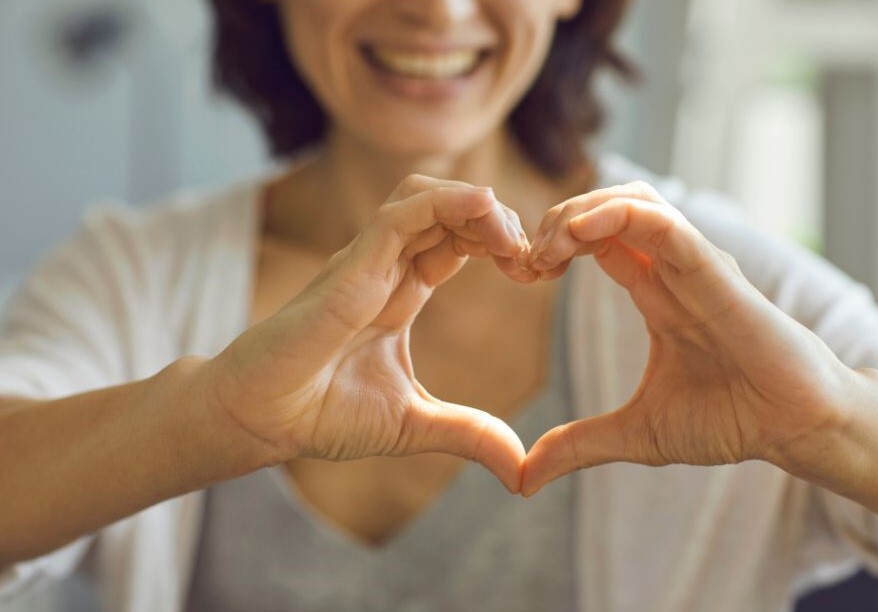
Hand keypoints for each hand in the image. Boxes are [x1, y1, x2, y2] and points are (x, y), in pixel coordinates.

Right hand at [205, 175, 530, 490]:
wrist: (261, 420)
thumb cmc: (320, 414)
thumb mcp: (414, 424)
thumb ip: (469, 434)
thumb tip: (521, 469)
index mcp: (402, 292)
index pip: (458, 241)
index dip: (500, 244)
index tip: (535, 273)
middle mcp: (386, 268)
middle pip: (450, 210)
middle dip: (498, 221)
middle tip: (533, 257)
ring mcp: (367, 262)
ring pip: (426, 197)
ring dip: (477, 205)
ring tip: (512, 239)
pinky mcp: (351, 266)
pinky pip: (401, 214)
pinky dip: (447, 202)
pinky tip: (484, 210)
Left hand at [521, 182, 852, 494]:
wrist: (794, 430)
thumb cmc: (731, 420)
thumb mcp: (636, 434)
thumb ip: (578, 445)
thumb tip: (523, 479)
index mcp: (654, 293)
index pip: (595, 240)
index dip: (552, 246)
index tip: (520, 273)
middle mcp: (671, 270)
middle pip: (606, 209)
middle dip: (555, 220)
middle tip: (524, 259)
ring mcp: (694, 265)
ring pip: (633, 201)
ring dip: (580, 211)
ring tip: (547, 247)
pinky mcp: (715, 273)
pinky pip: (664, 225)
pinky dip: (617, 216)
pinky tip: (578, 233)